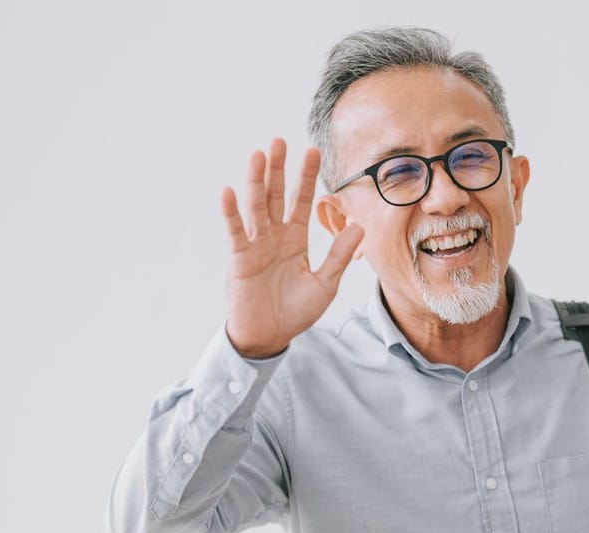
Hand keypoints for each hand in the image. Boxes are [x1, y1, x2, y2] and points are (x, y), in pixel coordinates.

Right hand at [220, 138, 363, 358]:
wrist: (270, 335)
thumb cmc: (295, 311)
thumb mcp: (325, 283)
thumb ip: (339, 255)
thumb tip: (360, 225)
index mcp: (294, 240)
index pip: (301, 202)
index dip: (306, 178)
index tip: (312, 151)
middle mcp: (274, 236)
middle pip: (275, 196)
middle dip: (278, 169)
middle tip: (280, 140)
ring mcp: (255, 245)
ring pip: (256, 207)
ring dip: (255, 181)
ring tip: (258, 154)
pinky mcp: (240, 259)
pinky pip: (235, 233)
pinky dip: (231, 213)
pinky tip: (229, 192)